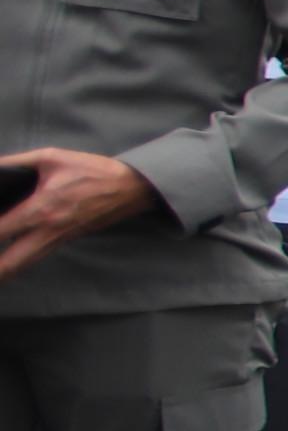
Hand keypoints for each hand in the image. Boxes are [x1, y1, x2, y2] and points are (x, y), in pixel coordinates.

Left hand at [0, 149, 163, 284]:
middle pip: (11, 263)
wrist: (131, 188)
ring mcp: (58, 239)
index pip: (0, 231)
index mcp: (41, 209)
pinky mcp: (65, 241)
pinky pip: (35, 257)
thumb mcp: (51, 157)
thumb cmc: (92, 170)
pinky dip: (17, 264)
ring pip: (23, 265)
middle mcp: (47, 231)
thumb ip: (16, 163)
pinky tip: (7, 265)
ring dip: (4, 273)